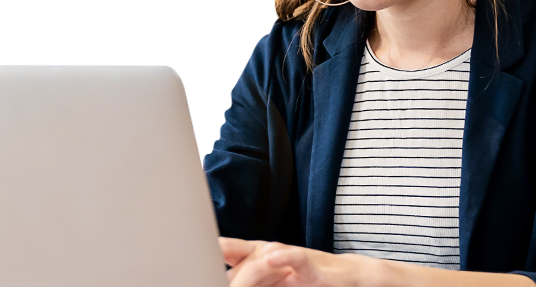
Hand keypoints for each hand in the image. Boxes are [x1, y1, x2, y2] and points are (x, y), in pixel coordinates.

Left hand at [219, 237, 360, 286]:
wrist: (344, 278)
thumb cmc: (302, 280)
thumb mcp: (270, 281)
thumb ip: (245, 280)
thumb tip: (219, 279)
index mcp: (252, 256)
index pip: (224, 252)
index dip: (205, 255)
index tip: (191, 266)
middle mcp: (266, 252)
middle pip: (236, 254)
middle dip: (222, 269)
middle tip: (206, 278)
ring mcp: (287, 257)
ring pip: (261, 260)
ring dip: (246, 274)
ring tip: (234, 285)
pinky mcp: (310, 266)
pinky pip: (295, 257)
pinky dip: (283, 257)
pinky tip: (270, 258)